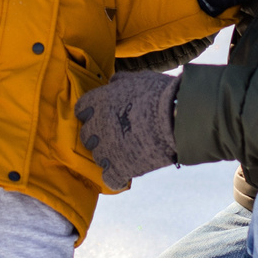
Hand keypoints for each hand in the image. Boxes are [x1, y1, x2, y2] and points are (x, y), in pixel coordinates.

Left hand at [74, 72, 179, 190]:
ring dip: (108, 156)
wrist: (176, 118)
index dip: (90, 113)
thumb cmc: (159, 93)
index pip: (81, 109)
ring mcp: (107, 149)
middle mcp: (98, 126)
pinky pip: (109, 178)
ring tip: (125, 153)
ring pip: (97, 157)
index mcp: (99, 102)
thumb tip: (113, 81)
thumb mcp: (138, 79)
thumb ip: (121, 81)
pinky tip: (125, 173)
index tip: (99, 114)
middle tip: (113, 136)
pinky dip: (116, 177)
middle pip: (87, 136)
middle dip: (97, 137)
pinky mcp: (120, 168)